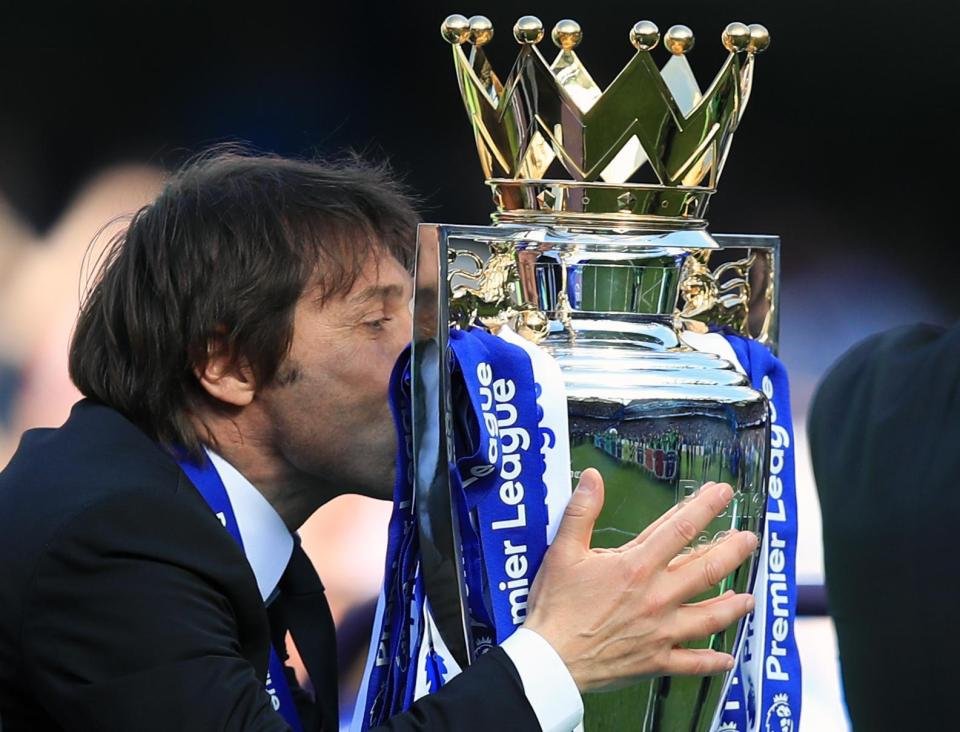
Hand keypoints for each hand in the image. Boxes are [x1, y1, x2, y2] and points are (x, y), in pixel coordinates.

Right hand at [522, 469, 756, 691]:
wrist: (551, 659)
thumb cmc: (556, 605)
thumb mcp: (562, 551)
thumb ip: (581, 511)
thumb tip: (593, 478)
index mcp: (636, 566)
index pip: (680, 528)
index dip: (705, 507)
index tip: (723, 493)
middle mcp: (657, 596)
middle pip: (707, 569)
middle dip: (733, 550)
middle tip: (750, 539)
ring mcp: (661, 630)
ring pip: (710, 616)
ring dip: (734, 605)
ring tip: (748, 597)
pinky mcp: (656, 659)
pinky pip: (693, 662)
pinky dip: (713, 661)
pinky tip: (727, 657)